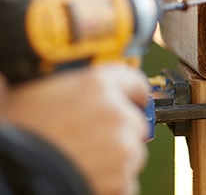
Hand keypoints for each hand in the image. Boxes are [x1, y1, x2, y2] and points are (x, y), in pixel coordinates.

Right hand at [3, 65, 148, 194]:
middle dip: (119, 132)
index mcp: (96, 84)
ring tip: (83, 161)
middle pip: (135, 121)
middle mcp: (116, 112)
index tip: (133, 101)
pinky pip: (126, 181)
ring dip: (116, 158)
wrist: (11, 175)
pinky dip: (112, 183)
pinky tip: (86, 177)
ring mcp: (122, 147)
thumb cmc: (17, 134)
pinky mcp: (122, 179)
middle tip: (90, 141)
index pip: (134, 81)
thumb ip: (72, 88)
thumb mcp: (38, 94)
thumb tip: (80, 90)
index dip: (131, 94)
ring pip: (133, 153)